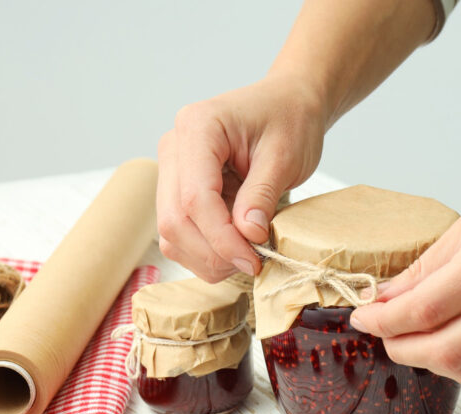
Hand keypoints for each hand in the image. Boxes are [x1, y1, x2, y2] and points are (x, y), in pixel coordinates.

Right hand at [157, 75, 326, 280]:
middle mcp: (174, 148)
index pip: (195, 198)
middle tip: (253, 263)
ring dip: (207, 257)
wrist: (288, 105)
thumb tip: (247, 236)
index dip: (222, 238)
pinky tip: (236, 248)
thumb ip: (262, 195)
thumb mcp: (286, 156)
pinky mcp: (178, 190)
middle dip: (214, 252)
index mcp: (198, 127)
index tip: (253, 259)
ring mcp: (172, 170)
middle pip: (175, 219)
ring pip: (171, 233)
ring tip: (247, 256)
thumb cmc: (289, 120)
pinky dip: (205, 252)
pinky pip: (179, 234)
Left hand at [349, 153, 460, 386]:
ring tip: (413, 338)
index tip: (362, 315)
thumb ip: (428, 266)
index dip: (383, 320)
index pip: (425, 310)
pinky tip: (452, 335)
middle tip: (382, 332)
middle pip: (445, 352)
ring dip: (431, 362)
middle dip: (400, 348)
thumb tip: (385, 298)